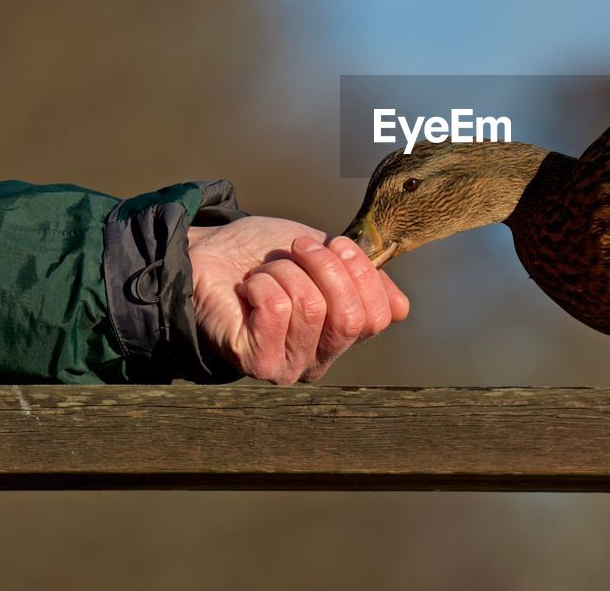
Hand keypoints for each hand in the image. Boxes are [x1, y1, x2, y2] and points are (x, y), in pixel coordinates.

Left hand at [187, 217, 408, 383]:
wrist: (210, 254)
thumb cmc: (266, 256)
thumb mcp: (326, 259)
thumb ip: (364, 282)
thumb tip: (400, 309)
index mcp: (342, 336)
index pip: (378, 317)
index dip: (363, 273)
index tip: (337, 242)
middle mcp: (319, 360)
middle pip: (349, 318)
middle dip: (326, 267)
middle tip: (299, 247)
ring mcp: (287, 366)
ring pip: (311, 307)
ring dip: (287, 271)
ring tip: (268, 270)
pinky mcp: (255, 361)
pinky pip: (277, 310)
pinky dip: (262, 283)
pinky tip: (249, 288)